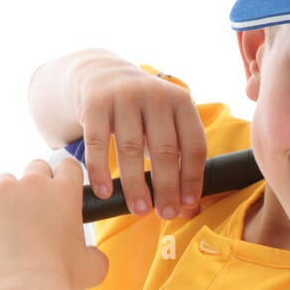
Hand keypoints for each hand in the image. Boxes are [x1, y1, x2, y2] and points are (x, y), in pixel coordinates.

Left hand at [0, 156, 108, 289]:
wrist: (27, 288)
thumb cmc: (62, 279)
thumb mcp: (95, 267)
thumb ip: (96, 252)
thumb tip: (92, 254)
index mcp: (65, 192)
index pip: (67, 165)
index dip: (63, 179)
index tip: (58, 196)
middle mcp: (34, 183)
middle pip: (34, 168)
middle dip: (34, 187)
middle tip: (31, 214)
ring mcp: (2, 191)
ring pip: (2, 180)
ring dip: (3, 196)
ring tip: (3, 224)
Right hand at [74, 60, 207, 219]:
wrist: (101, 75)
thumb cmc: (141, 113)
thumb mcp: (165, 128)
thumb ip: (179, 162)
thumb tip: (191, 209)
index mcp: (181, 102)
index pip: (194, 145)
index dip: (193, 178)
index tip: (188, 205)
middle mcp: (156, 95)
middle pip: (164, 150)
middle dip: (166, 187)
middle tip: (165, 214)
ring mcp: (124, 96)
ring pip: (131, 149)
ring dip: (135, 185)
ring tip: (139, 210)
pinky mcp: (95, 103)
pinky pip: (98, 143)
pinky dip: (100, 171)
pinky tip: (104, 193)